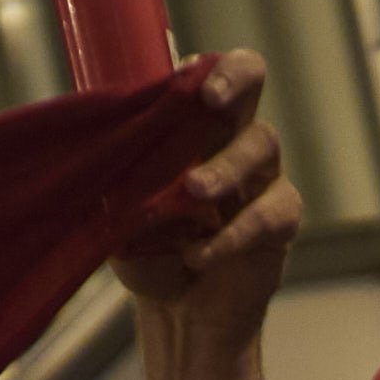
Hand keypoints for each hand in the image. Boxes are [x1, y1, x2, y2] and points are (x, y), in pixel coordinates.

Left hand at [111, 55, 301, 331]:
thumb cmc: (150, 251)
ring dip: (226, 167)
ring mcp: (262, 176)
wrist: (178, 313)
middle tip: (209, 101)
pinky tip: (199, 255)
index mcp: (192, 125)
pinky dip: (232, 235)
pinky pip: (269, 213)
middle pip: (252, 79)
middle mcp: (232, 137)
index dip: (204, 66)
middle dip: (233, 80)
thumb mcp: (117, 215)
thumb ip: (114, 182)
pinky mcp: (280, 220)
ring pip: (262, 144)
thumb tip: (99, 155)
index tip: (183, 76)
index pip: (207, 72)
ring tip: (193, 194)